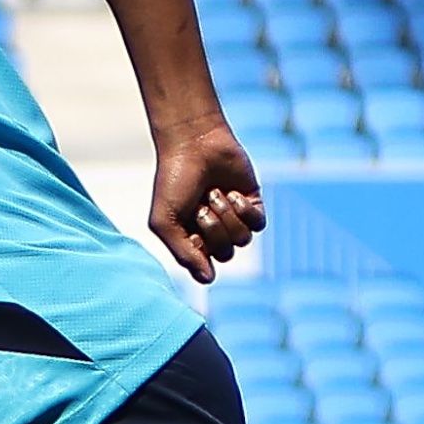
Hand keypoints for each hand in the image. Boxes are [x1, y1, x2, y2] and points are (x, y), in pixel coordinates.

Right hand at [148, 123, 265, 282]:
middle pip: (226, 254)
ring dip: (228, 216)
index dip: (198, 250)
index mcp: (192, 241)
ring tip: (215, 193)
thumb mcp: (164, 221)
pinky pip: (258, 224)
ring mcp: (235, 218)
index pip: (205, 268)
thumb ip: (183, 254)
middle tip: (201, 205)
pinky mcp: (253, 203)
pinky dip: (245, 210)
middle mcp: (215, 233)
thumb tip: (208, 279)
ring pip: (243, 239)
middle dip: (214, 229)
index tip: (188, 230)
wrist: (193, 143)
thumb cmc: (173, 180)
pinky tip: (233, 193)